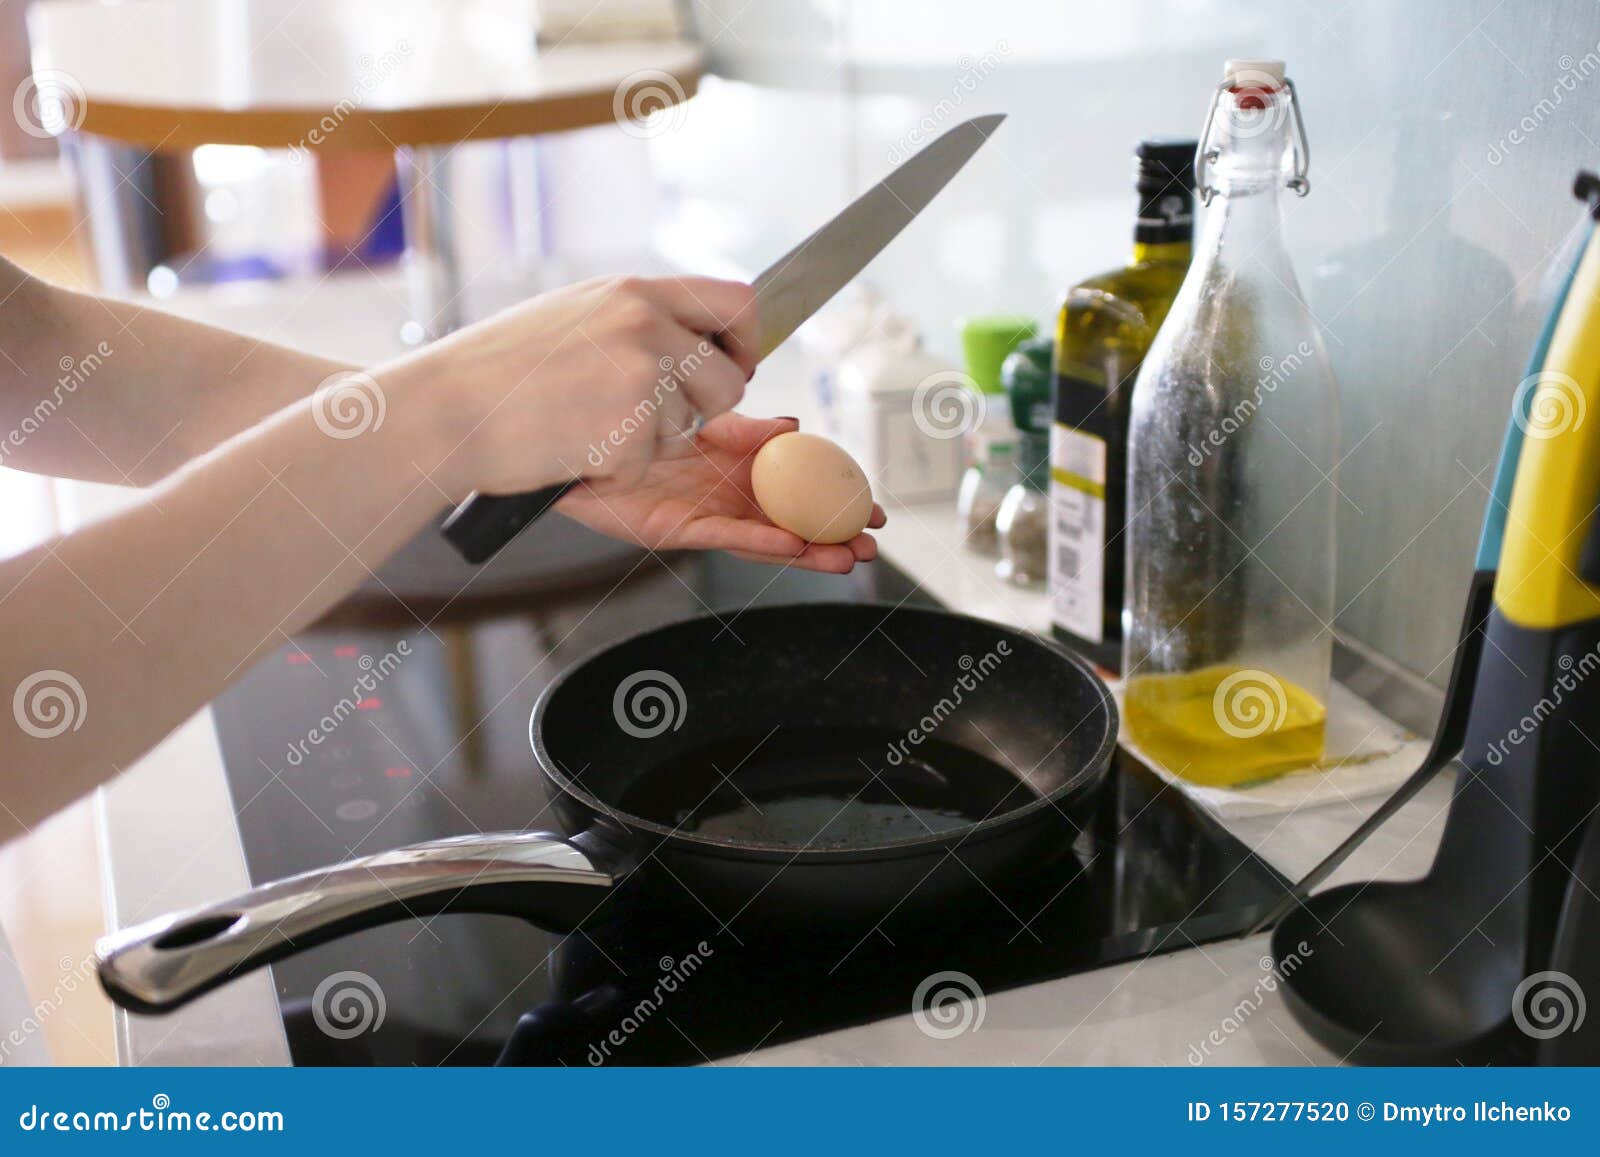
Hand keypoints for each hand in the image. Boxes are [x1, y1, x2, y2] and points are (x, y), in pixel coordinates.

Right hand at [378, 275, 760, 499]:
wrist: (443, 408)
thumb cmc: (498, 367)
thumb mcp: (576, 314)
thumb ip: (641, 319)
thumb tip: (701, 338)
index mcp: (635, 292)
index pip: (738, 301)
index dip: (748, 341)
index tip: (735, 364)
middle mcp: (646, 327)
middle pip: (730, 381)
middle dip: (706, 410)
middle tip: (649, 417)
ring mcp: (639, 380)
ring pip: (688, 430)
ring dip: (647, 441)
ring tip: (581, 424)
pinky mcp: (626, 433)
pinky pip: (646, 466)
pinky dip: (611, 471)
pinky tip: (567, 449)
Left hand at [558, 414, 885, 573]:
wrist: (573, 439)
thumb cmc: (629, 427)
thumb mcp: (701, 418)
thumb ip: (748, 427)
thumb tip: (795, 424)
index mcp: (737, 466)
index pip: (799, 486)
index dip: (836, 497)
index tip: (873, 506)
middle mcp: (726, 495)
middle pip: (792, 521)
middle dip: (834, 535)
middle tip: (872, 543)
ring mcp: (706, 514)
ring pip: (766, 538)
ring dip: (808, 549)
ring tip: (846, 557)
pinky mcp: (678, 528)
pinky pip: (726, 537)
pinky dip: (760, 541)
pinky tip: (793, 545)